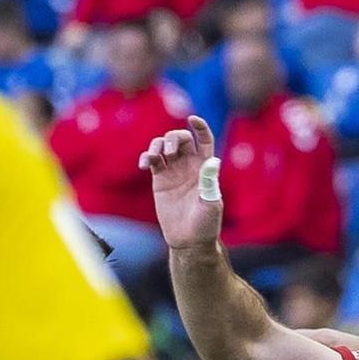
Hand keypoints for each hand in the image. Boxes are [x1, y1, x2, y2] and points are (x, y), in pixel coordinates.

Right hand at [139, 115, 223, 251]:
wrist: (189, 240)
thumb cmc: (206, 224)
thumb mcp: (210, 202)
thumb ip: (209, 181)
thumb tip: (214, 161)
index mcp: (205, 168)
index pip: (204, 141)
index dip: (200, 128)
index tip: (193, 118)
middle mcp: (189, 166)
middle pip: (180, 139)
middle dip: (173, 138)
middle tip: (170, 153)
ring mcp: (173, 171)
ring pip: (162, 146)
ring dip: (156, 145)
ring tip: (154, 158)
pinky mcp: (159, 179)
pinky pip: (151, 160)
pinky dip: (146, 157)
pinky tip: (144, 165)